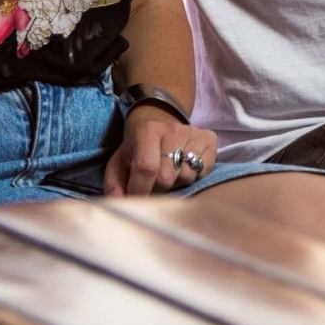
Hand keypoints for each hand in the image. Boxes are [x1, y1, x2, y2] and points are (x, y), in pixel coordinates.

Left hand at [104, 106, 219, 196]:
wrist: (159, 121)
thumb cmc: (137, 149)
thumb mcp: (119, 163)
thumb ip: (114, 184)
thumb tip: (118, 202)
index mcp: (147, 131)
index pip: (146, 168)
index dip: (141, 190)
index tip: (138, 200)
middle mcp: (172, 129)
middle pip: (166, 177)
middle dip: (157, 189)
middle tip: (153, 185)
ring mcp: (193, 133)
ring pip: (186, 176)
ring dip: (175, 184)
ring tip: (169, 175)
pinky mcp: (209, 139)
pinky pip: (202, 172)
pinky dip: (193, 177)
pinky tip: (183, 169)